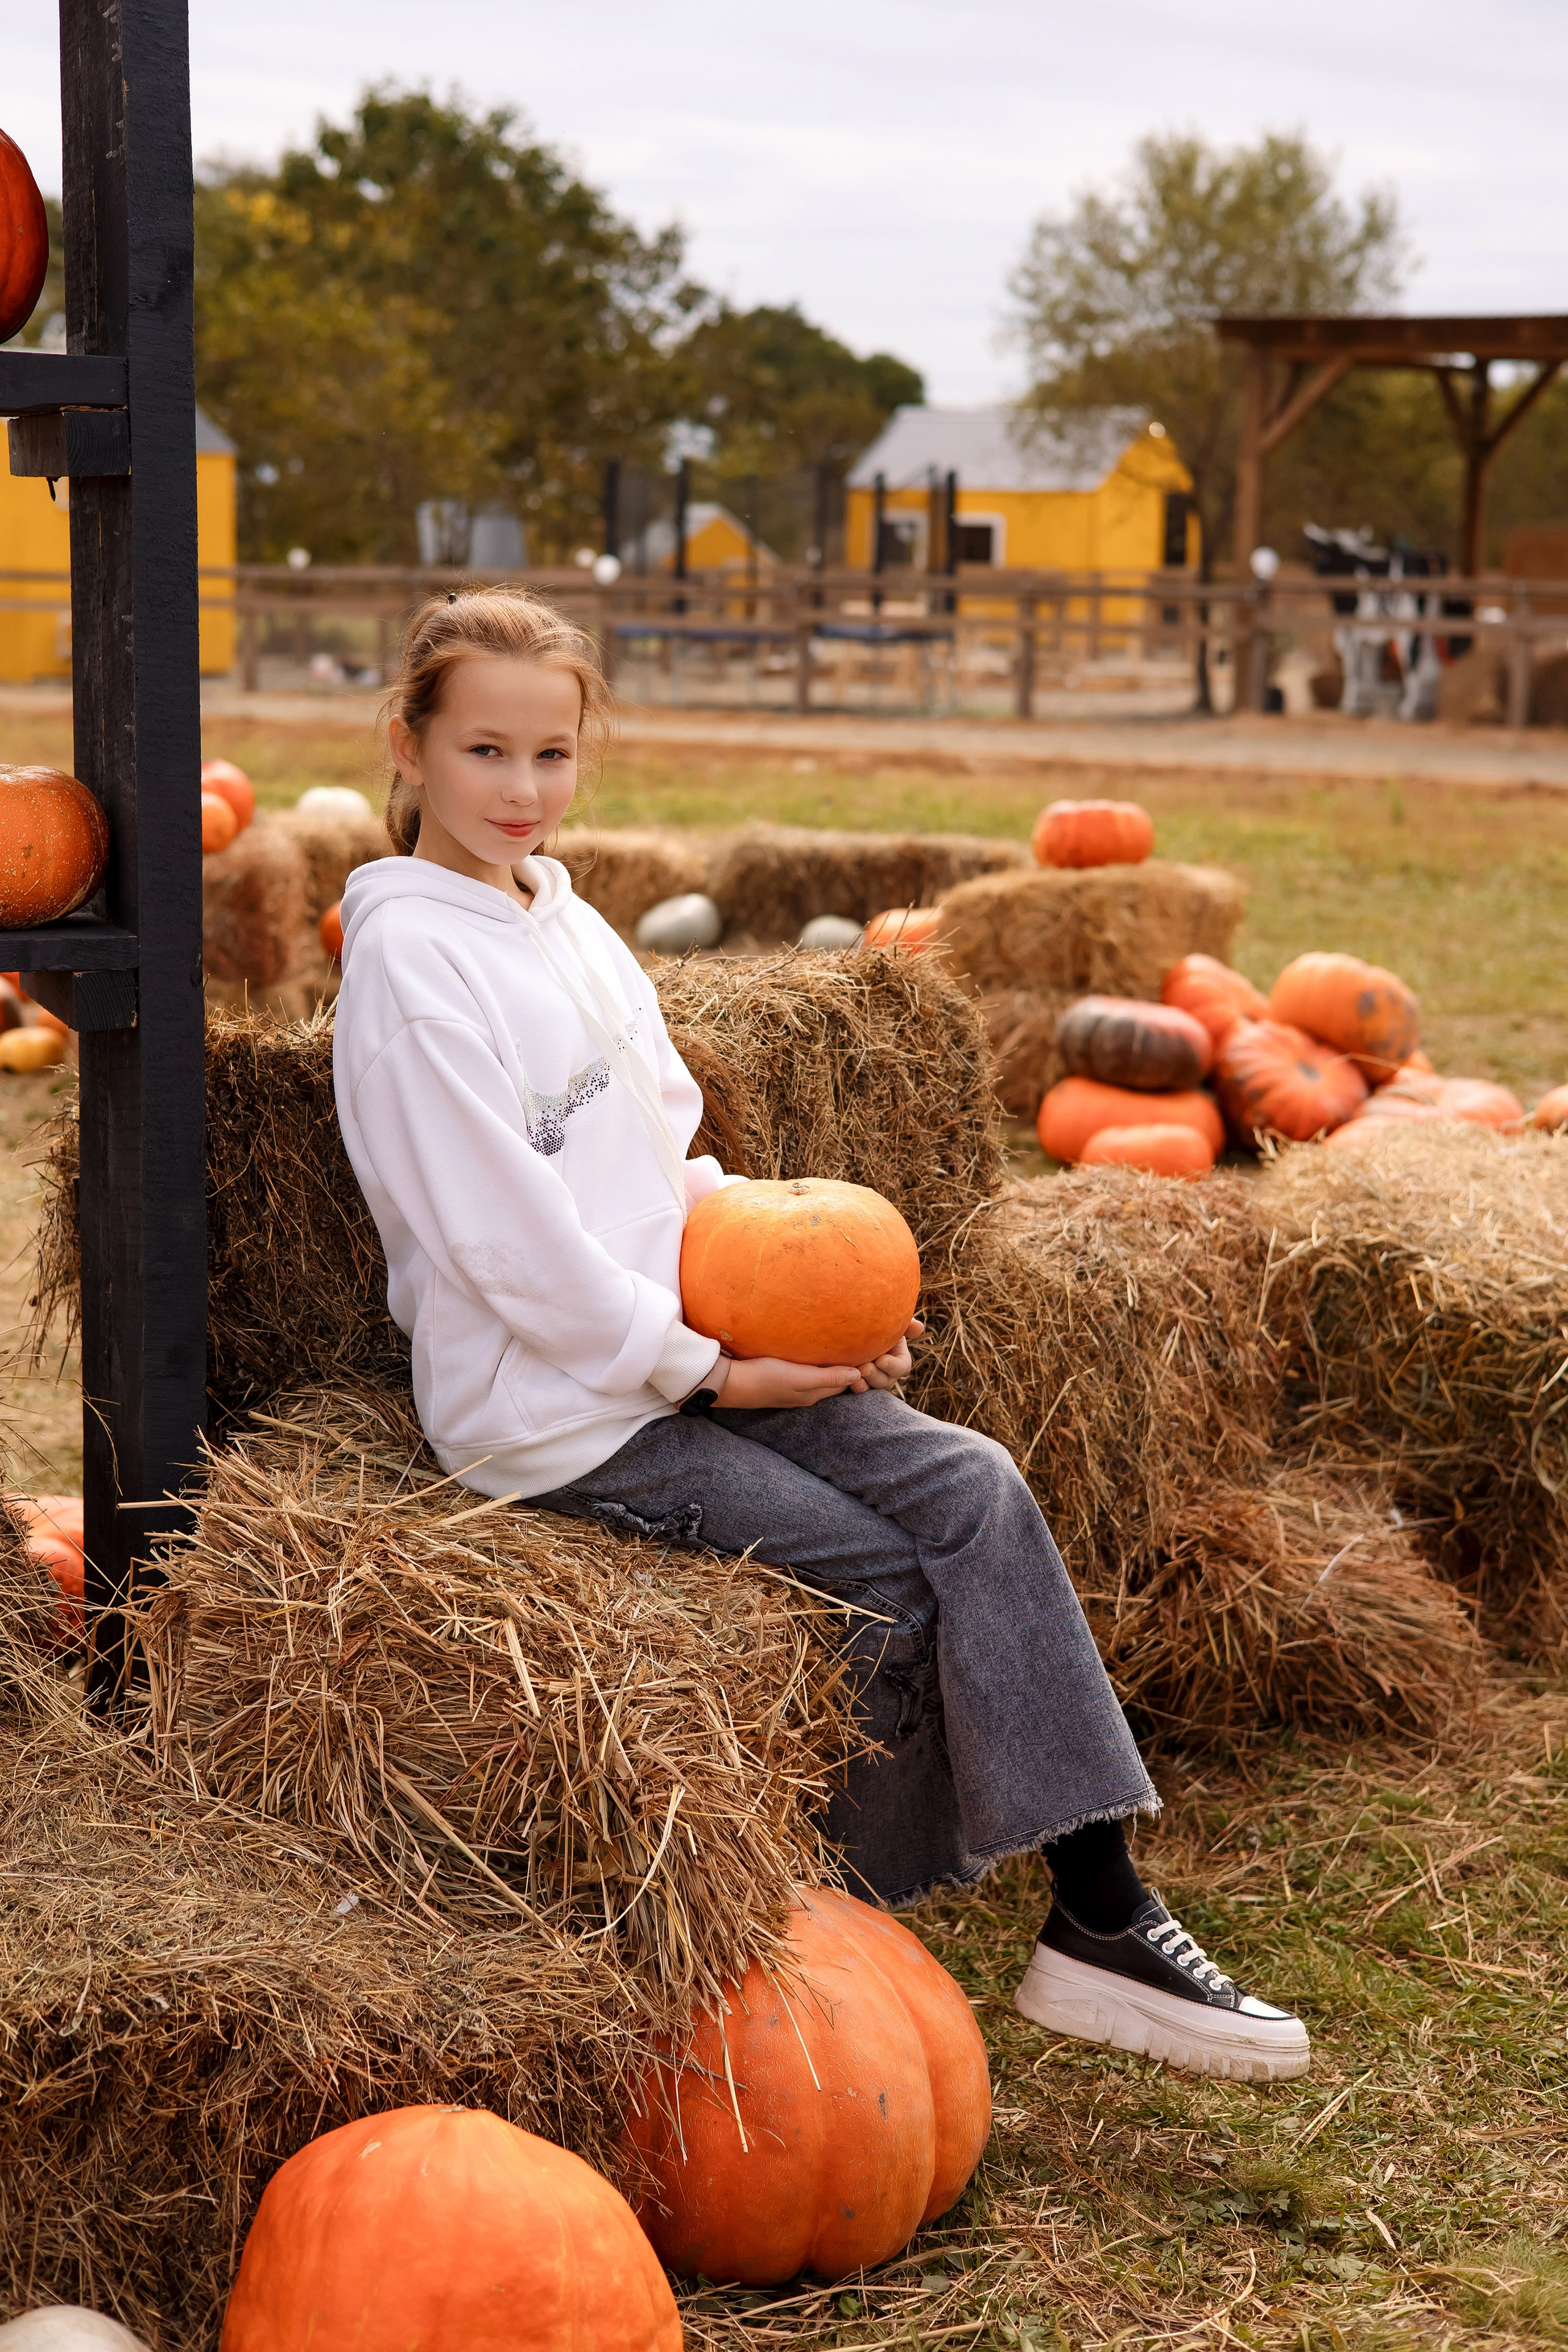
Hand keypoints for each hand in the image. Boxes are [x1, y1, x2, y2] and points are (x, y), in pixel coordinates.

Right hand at [712, 1355, 866, 1410]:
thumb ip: (828, 1377)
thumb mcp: (800, 1377)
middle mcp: (805, 1394)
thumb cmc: (765, 1378)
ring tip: (838, 1346)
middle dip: (846, 1367)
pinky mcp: (779, 1380)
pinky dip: (813, 1364)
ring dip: (829, 1365)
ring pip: (818, 1377)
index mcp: (813, 1394)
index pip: (844, 1383)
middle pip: (832, 1381)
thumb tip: (858, 1375)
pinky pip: (804, 1373)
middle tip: (857, 1345)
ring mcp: (791, 1389)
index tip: (866, 1351)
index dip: (856, 1369)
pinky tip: (810, 1351)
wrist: (731, 1383)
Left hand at [855, 1317, 923, 1391]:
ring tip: (855, 1376)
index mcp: (898, 1359)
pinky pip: (857, 1390)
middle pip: (886, 1381)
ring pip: (872, 1389)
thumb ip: (906, 1324)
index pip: (902, 1366)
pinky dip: (853, 1387)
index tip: (881, 1360)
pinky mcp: (857, 1383)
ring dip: (865, 1384)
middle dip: (875, 1376)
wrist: (850, 1332)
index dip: (893, 1365)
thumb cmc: (876, 1325)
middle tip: (864, 1367)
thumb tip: (918, 1327)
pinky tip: (846, 1382)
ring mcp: (872, 1381)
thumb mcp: (892, 1323)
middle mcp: (887, 1373)